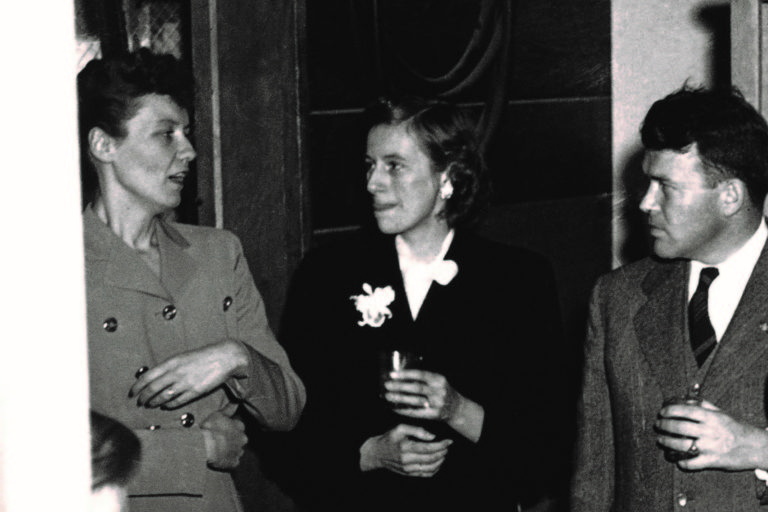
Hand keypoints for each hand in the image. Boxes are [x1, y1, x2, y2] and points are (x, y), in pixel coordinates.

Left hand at [129, 340, 248, 408]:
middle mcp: (176, 372)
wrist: (223, 357)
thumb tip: (154, 377)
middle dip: (144, 397)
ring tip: (150, 405)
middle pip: (153, 389)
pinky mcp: (195, 391)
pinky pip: (177, 401)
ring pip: (163, 397)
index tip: (132, 392)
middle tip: (140, 402)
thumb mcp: (183, 357)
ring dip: (154, 402)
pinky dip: (169, 405)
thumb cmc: (203, 356)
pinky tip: (166, 406)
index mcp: (172, 362)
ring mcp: (185, 383)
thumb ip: (169, 367)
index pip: (147, 376)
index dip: (137, 386)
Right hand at [200, 411, 247, 470]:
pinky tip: (220, 458)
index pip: (239, 426)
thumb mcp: (218, 414)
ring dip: (231, 450)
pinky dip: (228, 461)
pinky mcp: (234, 463)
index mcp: (240, 426)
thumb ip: (229, 408)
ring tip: (219, 450)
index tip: (223, 430)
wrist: (204, 446)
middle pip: (240, 439)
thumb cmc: (210, 428)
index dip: (231, 428)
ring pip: (237, 450)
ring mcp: (239, 451)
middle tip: (221, 441)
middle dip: (233, 440)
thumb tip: (237, 400)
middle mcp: (243, 439)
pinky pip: (233, 462)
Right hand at [360, 424, 452, 477]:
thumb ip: (417, 430)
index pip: (428, 448)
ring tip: (444, 453)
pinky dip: (435, 469)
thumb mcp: (400, 428)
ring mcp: (408, 469)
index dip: (441, 445)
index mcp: (406, 447)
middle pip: (431, 458)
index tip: (449, 441)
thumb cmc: (390, 438)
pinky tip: (438, 462)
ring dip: (440, 461)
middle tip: (447, 446)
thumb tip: (432, 436)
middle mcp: (407, 460)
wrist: (377, 453)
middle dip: (443, 452)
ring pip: (430, 468)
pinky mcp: (408, 474)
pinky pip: (426, 474)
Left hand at [384, 369, 459, 421]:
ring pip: (415, 401)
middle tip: (387, 385)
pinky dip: (404, 410)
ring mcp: (437, 404)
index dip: (406, 374)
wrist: (457, 408)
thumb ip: (424, 378)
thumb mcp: (437, 381)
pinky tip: (394, 407)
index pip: (421, 375)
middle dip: (400, 386)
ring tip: (388, 396)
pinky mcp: (434, 415)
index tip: (392, 374)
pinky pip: (416, 412)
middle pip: (416, 388)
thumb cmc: (442, 391)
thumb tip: (400, 375)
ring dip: (400, 398)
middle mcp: (439, 391)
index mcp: (439, 379)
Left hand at [655, 400, 767, 470]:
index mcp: (712, 418)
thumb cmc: (737, 428)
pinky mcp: (713, 462)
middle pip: (680, 427)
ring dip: (667, 443)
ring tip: (661, 440)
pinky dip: (681, 462)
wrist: (757, 447)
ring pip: (682, 445)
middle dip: (664, 426)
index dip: (670, 410)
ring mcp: (711, 447)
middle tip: (658, 425)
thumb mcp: (722, 413)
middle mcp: (710, 431)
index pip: (686, 411)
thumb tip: (684, 399)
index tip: (662, 412)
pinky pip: (692, 463)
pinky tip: (676, 458)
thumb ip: (703, 405)